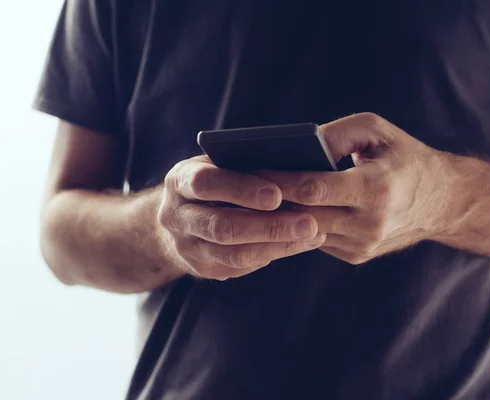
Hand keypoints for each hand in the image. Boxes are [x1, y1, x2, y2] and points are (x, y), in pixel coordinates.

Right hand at [157, 156, 326, 279]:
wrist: (180, 217)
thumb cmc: (212, 181)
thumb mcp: (216, 165)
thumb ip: (242, 166)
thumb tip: (296, 171)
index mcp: (179, 181)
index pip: (205, 183)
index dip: (240, 189)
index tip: (276, 194)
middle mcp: (176, 216)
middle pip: (222, 226)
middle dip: (269, 226)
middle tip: (309, 222)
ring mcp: (187, 247)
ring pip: (235, 253)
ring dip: (278, 244)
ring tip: (313, 233)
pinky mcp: (204, 268)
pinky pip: (242, 266)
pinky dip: (276, 253)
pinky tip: (302, 242)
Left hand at [260, 113, 453, 264]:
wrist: (441, 202)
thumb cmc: (404, 157)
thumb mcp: (377, 131)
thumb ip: (338, 133)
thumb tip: (299, 144)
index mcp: (376, 189)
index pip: (314, 188)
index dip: (278, 180)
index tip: (247, 169)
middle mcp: (369, 223)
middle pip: (302, 215)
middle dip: (267, 202)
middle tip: (234, 186)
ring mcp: (362, 245)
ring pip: (304, 232)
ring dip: (275, 217)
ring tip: (244, 199)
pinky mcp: (356, 255)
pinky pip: (315, 239)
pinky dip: (294, 226)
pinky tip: (273, 212)